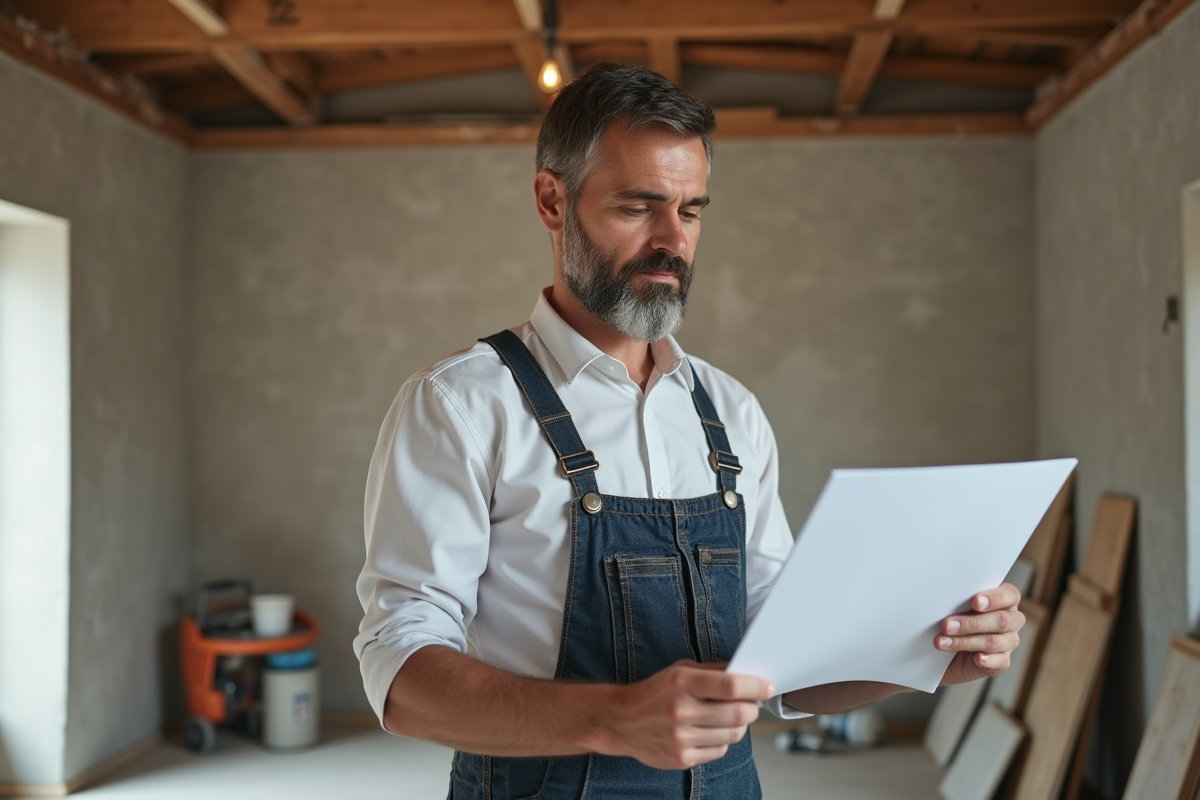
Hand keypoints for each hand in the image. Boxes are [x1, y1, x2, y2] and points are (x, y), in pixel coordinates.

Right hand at [591, 660, 772, 769]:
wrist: (621, 721)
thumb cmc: (654, 692)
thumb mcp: (680, 670)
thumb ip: (713, 671)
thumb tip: (746, 672)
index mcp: (682, 683)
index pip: (730, 686)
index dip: (755, 687)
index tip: (766, 687)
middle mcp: (681, 711)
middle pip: (738, 714)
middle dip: (752, 708)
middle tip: (751, 703)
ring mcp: (681, 738)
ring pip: (733, 734)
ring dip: (740, 725)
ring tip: (731, 717)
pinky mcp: (681, 758)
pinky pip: (719, 750)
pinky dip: (723, 740)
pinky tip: (712, 731)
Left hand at [937, 583, 1024, 685]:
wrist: (945, 652)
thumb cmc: (954, 620)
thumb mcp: (956, 607)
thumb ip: (960, 601)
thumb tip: (945, 596)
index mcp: (1005, 599)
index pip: (1009, 595)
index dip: (994, 599)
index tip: (975, 602)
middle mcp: (1012, 620)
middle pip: (1001, 621)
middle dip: (972, 623)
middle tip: (946, 625)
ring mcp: (1009, 642)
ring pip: (994, 641)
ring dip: (965, 641)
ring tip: (942, 642)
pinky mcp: (1003, 661)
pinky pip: (999, 662)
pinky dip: (987, 660)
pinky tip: (976, 658)